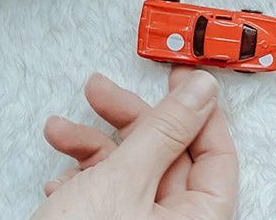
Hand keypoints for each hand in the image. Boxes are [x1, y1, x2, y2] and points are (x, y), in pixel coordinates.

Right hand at [32, 68, 237, 219]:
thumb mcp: (123, 181)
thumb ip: (164, 130)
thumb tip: (202, 90)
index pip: (218, 156)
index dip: (198, 111)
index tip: (178, 77)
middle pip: (167, 158)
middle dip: (128, 121)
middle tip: (100, 91)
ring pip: (131, 174)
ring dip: (93, 147)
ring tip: (59, 130)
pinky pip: (107, 197)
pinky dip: (82, 181)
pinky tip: (57, 182)